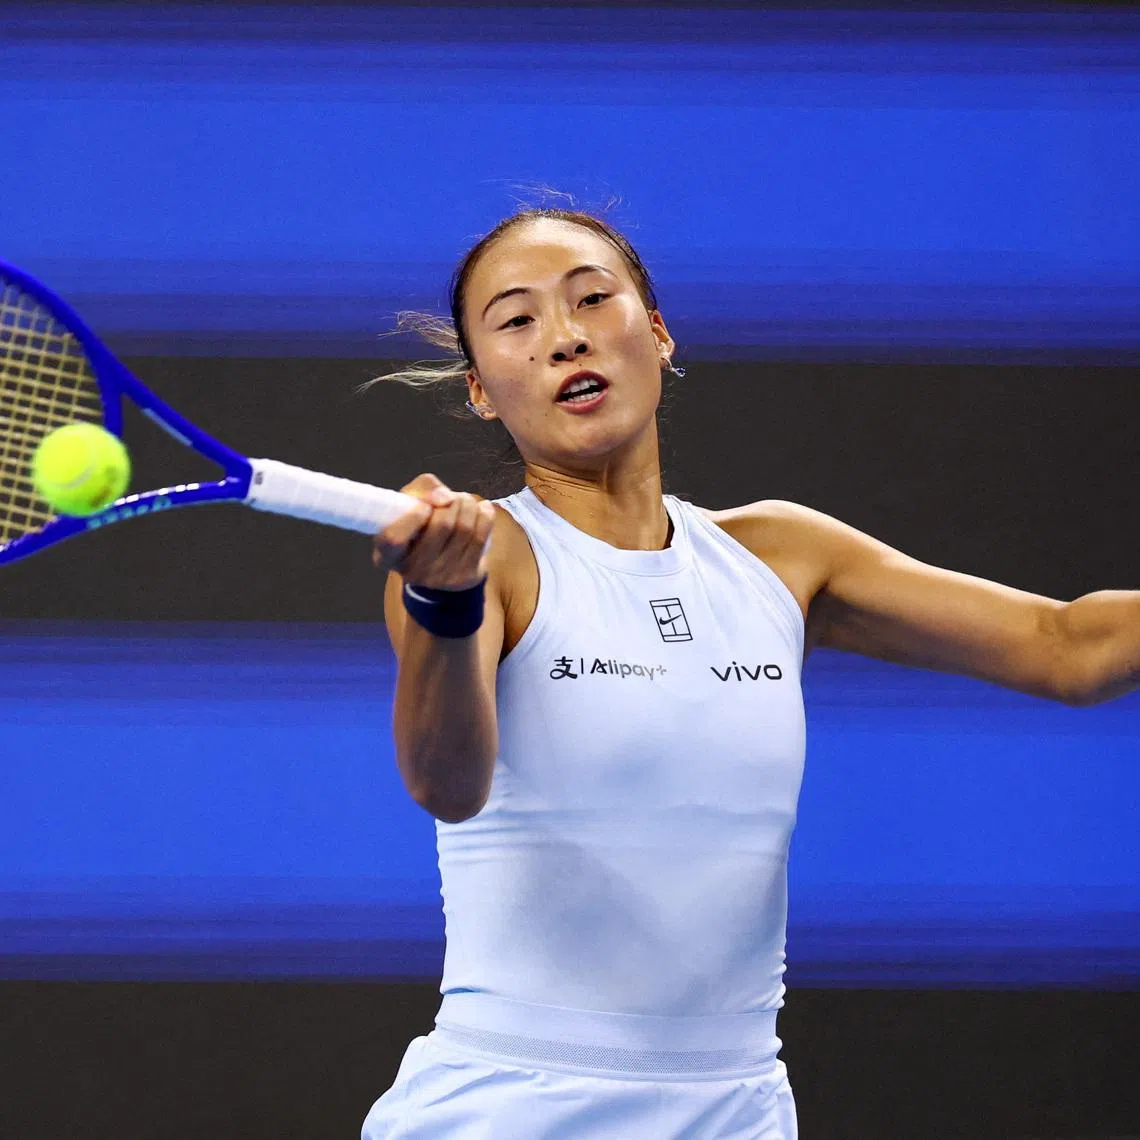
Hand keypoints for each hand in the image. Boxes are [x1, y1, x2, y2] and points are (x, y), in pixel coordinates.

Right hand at [371, 472, 494, 590]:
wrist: (442, 563)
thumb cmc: (419, 526)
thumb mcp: (410, 504)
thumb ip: (422, 489)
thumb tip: (444, 496)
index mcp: (387, 555)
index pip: (394, 537)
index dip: (412, 516)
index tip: (424, 506)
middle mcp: (411, 571)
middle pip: (441, 525)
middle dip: (452, 501)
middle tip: (453, 497)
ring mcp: (440, 578)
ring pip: (464, 529)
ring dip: (469, 505)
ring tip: (466, 501)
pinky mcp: (465, 577)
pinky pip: (480, 538)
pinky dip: (485, 516)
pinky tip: (483, 509)